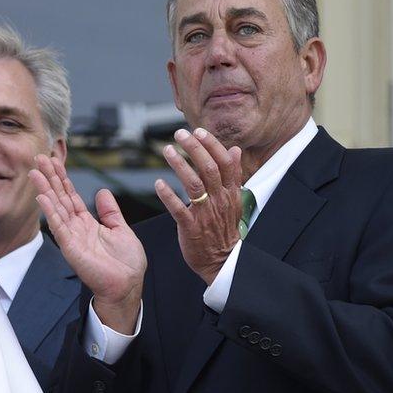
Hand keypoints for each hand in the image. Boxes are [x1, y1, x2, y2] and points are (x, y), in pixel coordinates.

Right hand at [29, 154, 145, 333]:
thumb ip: (110, 211)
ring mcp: (71, 237)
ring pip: (55, 208)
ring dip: (44, 189)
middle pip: (60, 197)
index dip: (62, 178)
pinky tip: (41, 197)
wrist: (127, 286)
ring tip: (34, 172)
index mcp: (87, 223)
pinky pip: (58, 226)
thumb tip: (102, 192)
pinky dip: (50, 211)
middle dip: (49, 178)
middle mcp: (76, 228)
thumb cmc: (126, 264)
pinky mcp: (71, 248)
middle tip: (39, 158)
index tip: (53, 161)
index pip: (71, 196)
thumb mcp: (121, 229)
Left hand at [154, 128, 242, 284]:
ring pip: (194, 185)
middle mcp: (220, 201)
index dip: (212, 145)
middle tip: (179, 134)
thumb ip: (232, 175)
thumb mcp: (234, 200)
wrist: (222, 261)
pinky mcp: (191, 228)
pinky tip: (158, 183)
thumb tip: (234, 150)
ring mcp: (206, 214)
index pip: (225, 163)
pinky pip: (179, 209)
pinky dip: (168, 195)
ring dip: (180, 165)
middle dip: (194, 148)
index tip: (198, 131)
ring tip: (167, 150)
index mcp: (231, 193)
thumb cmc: (223, 228)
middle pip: (209, 169)